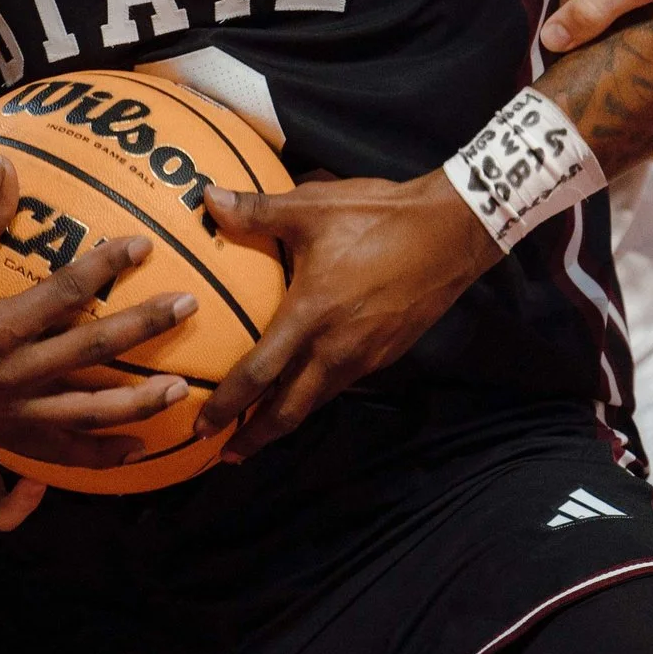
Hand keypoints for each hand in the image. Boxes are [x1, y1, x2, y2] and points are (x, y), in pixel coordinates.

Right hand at [0, 157, 193, 467]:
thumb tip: (8, 164)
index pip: (65, 292)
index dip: (107, 265)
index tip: (144, 244)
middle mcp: (10, 374)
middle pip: (91, 352)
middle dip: (143, 328)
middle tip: (188, 306)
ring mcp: (12, 412)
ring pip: (86, 414)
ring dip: (137, 404)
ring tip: (179, 390)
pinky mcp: (9, 437)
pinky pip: (63, 454)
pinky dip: (103, 455)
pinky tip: (142, 449)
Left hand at [194, 172, 501, 456]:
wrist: (451, 233)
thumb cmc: (379, 218)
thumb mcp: (313, 207)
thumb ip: (257, 210)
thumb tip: (208, 200)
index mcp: (310, 316)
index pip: (258, 373)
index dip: (228, 405)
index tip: (201, 426)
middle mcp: (336, 348)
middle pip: (290, 410)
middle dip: (256, 437)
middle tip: (226, 453)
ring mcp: (365, 355)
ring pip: (318, 400)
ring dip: (287, 419)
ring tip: (262, 427)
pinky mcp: (388, 352)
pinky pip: (344, 382)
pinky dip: (318, 394)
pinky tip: (310, 384)